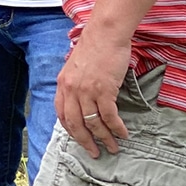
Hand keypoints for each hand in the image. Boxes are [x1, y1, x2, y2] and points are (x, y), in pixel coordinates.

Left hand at [54, 23, 132, 157]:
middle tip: (94, 153)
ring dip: (103, 138)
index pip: (62, 115)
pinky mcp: (103, 90)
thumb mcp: (75, 66)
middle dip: (85, 141)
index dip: (71, 130)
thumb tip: (81, 98)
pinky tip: (122, 134)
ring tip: (112, 148)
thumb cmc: (95, 47)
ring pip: (93, 123)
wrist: (106, 33)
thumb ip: (75, 83)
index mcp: (62, 85)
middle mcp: (71, 91)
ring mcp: (86, 91)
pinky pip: (109, 116)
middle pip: (75, 124)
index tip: (79, 139)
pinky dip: (116, 128)